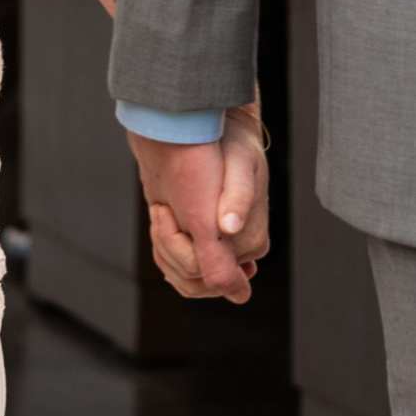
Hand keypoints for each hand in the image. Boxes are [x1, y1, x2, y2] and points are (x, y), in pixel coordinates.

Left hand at [129, 105, 270, 304]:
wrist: (213, 133)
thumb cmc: (231, 145)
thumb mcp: (239, 164)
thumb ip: (239, 196)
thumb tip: (230, 228)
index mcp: (253, 239)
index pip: (216, 276)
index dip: (187, 251)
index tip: (175, 214)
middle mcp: (239, 250)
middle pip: (197, 282)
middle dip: (172, 251)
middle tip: (162, 211)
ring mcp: (222, 251)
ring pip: (185, 279)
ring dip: (165, 250)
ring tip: (163, 211)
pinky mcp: (206, 246)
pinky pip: (180, 270)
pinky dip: (165, 250)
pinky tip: (164, 218)